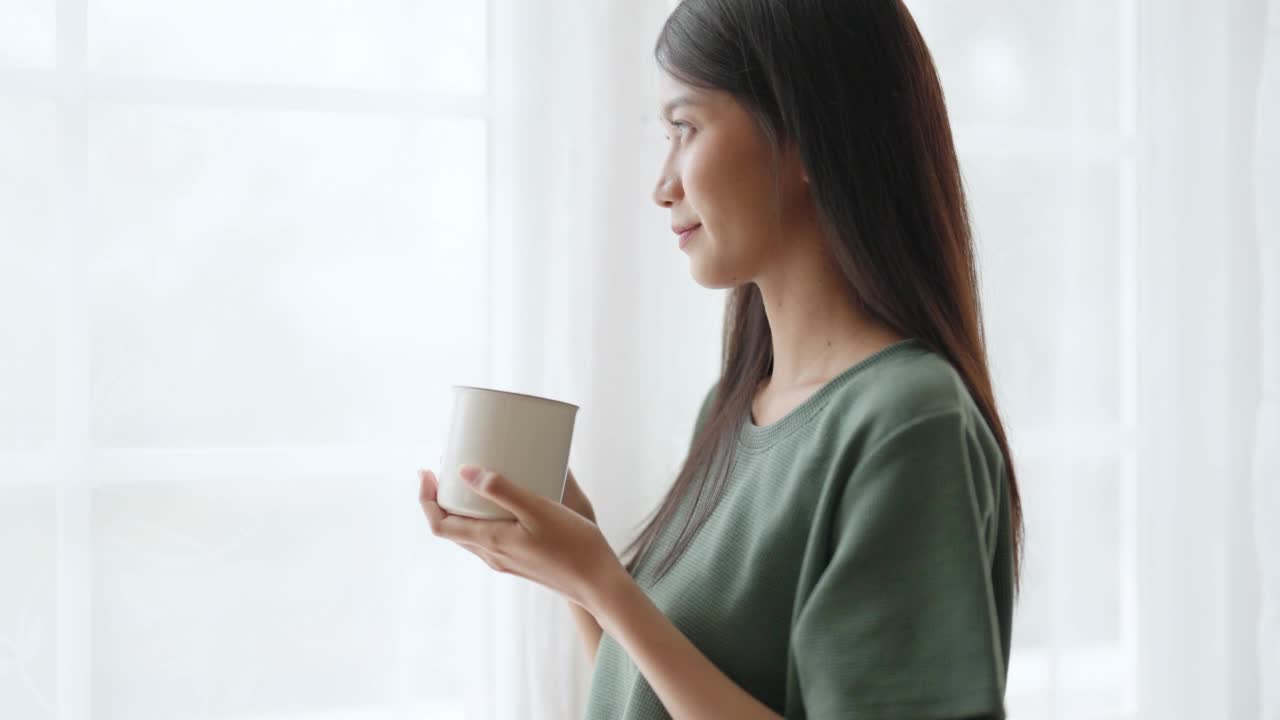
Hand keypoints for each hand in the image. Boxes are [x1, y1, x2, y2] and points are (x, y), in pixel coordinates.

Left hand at [418, 465, 621, 610]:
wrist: (598, 583)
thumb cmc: (573, 545)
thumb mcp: (538, 509)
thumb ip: (502, 490)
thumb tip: (464, 472)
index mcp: (490, 542)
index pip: (439, 525)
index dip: (426, 499)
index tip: (427, 471)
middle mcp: (492, 555)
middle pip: (451, 529)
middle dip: (441, 500)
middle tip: (447, 470)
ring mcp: (505, 561)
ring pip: (469, 535)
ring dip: (461, 510)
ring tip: (471, 482)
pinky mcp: (519, 561)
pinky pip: (489, 538)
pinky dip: (482, 518)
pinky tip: (503, 503)